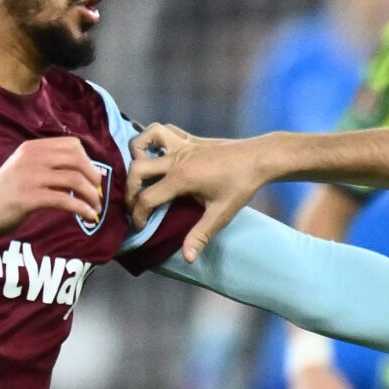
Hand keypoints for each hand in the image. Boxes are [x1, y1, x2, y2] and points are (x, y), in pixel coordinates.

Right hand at [0, 136, 105, 242]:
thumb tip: (85, 172)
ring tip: (95, 209)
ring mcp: (30, 176)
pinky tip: (88, 216)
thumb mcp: (27, 169)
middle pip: (78, 160)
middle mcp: (32, 157)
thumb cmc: (7, 193)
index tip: (93, 178)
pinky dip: (83, 208)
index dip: (89, 161)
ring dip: (92, 196)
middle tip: (97, 194)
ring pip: (75, 180)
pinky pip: (66, 200)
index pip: (73, 145)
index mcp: (33, 148)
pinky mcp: (29, 197)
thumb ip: (50, 166)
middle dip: (94, 178)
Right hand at [127, 123, 268, 260]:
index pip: (147, 198)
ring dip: (136, 152)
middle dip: (129, 188)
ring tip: (140, 171)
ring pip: (145, 138)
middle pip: (137, 168)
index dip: (138, 215)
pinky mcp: (189, 138)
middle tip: (134, 204)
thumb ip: (200, 234)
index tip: (140, 227)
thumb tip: (187, 258)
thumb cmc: (242, 185)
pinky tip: (157, 152)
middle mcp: (176, 159)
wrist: (260, 158)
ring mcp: (182, 145)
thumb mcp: (222, 214)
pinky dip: (153, 137)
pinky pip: (164, 130)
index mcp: (181, 178)